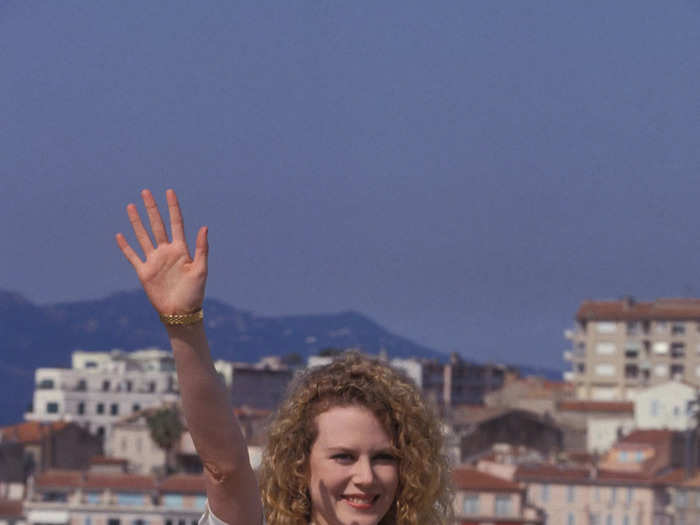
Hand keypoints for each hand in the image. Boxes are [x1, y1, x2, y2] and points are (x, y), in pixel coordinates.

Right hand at [116, 189, 207, 314]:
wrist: (181, 312)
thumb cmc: (195, 292)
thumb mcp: (201, 269)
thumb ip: (201, 248)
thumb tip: (204, 227)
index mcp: (181, 249)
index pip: (176, 223)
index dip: (173, 207)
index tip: (169, 192)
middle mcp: (166, 252)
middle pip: (157, 225)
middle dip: (151, 208)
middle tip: (145, 192)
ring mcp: (154, 261)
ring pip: (143, 236)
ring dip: (136, 222)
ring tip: (130, 206)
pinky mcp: (144, 272)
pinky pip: (132, 256)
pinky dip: (125, 246)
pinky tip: (119, 235)